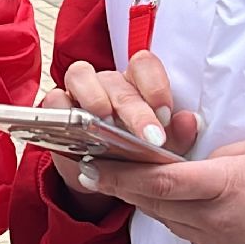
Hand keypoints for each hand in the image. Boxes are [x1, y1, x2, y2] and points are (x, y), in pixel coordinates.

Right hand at [46, 53, 200, 212]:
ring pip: (81, 74)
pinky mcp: (56, 108)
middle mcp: (108, 82)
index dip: (155, 86)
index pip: (144, 65)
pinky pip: (54, 98)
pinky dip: (62, 109)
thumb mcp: (160, 150)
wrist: (105, 178)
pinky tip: (74, 129)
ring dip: (94, 99)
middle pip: (119, 81)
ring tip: (104, 124)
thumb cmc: (134, 155)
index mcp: (137, 84)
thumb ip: (178, 137)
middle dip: (136, 111)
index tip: (166, 116)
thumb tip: (190, 121)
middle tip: (150, 138)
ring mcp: (79, 91)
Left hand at [86, 134, 244, 243]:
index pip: (160, 182)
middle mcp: (216, 219)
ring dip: (147, 202)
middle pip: (154, 204)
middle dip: (122, 186)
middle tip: (95, 169)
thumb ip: (227, 152)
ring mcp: (220, 243)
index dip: (121, 174)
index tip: (94, 163)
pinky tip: (173, 204)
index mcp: (225, 185)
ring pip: (169, 221)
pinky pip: (191, 236)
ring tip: (128, 182)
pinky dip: (177, 218)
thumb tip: (203, 160)